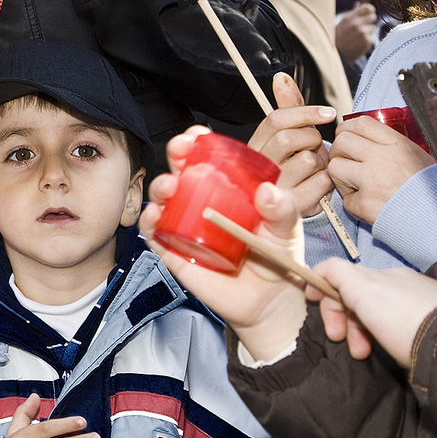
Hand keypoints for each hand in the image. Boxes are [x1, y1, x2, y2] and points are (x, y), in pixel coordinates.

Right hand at [139, 126, 308, 361]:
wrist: (269, 302)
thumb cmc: (278, 260)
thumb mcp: (287, 230)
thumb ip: (283, 210)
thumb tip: (268, 191)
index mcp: (228, 191)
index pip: (209, 159)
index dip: (200, 144)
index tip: (200, 135)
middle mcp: (202, 203)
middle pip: (181, 171)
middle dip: (176, 154)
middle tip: (181, 148)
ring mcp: (185, 226)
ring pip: (163, 199)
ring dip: (161, 187)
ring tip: (170, 186)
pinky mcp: (174, 251)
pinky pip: (154, 233)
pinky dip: (149, 222)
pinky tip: (155, 216)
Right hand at [248, 73, 334, 218]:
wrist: (286, 215)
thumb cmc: (290, 168)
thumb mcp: (286, 137)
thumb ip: (287, 108)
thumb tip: (281, 77)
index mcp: (253, 148)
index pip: (275, 120)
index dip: (304, 112)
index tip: (328, 113)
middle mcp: (257, 167)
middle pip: (289, 138)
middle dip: (312, 138)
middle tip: (317, 146)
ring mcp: (273, 188)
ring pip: (309, 160)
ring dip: (322, 161)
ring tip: (315, 169)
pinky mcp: (292, 207)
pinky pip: (322, 182)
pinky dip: (328, 181)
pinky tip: (319, 185)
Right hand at [311, 260, 436, 367]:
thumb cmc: (403, 321)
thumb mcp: (363, 291)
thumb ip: (337, 274)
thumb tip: (321, 269)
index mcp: (380, 275)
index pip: (340, 273)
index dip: (322, 287)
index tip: (311, 302)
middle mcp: (398, 282)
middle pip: (356, 295)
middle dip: (342, 318)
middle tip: (342, 342)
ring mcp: (416, 299)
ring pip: (375, 310)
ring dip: (361, 330)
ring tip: (364, 354)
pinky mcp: (431, 318)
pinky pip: (397, 321)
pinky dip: (384, 332)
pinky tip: (389, 346)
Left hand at [327, 117, 434, 224]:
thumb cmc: (430, 188)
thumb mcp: (415, 156)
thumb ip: (389, 145)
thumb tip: (364, 137)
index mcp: (398, 145)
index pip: (361, 124)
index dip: (349, 129)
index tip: (349, 137)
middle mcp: (382, 160)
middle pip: (342, 142)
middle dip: (340, 151)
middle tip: (348, 162)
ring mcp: (371, 182)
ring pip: (335, 167)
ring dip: (341, 176)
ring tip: (357, 184)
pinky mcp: (364, 204)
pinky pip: (345, 198)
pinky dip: (353, 202)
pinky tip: (368, 203)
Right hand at [334, 3, 378, 62]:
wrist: (336, 53)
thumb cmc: (338, 37)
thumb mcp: (342, 23)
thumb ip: (352, 13)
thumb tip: (358, 4)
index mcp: (349, 17)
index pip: (367, 7)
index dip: (370, 10)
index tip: (369, 13)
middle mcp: (356, 24)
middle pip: (373, 16)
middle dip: (369, 21)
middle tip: (363, 26)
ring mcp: (362, 33)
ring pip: (373, 28)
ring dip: (368, 32)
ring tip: (358, 37)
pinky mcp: (367, 41)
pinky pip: (371, 37)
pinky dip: (366, 40)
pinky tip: (358, 43)